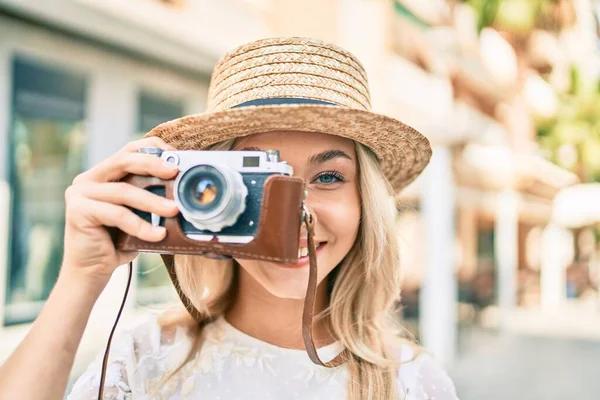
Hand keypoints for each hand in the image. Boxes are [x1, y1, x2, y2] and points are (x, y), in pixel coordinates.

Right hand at [61, 137, 179, 284]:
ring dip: (152, 201)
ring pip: (124, 191)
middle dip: (153, 164)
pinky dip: (141, 225)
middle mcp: (88, 179)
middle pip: (124, 161)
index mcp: (103, 174)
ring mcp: (80, 193)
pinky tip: (158, 235)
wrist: (92, 272)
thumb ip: (149, 198)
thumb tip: (184, 192)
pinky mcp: (78, 211)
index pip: (128, 150)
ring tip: (174, 210)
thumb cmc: (118, 243)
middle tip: (175, 172)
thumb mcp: (138, 215)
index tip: (175, 154)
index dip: (151, 148)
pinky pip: (117, 215)